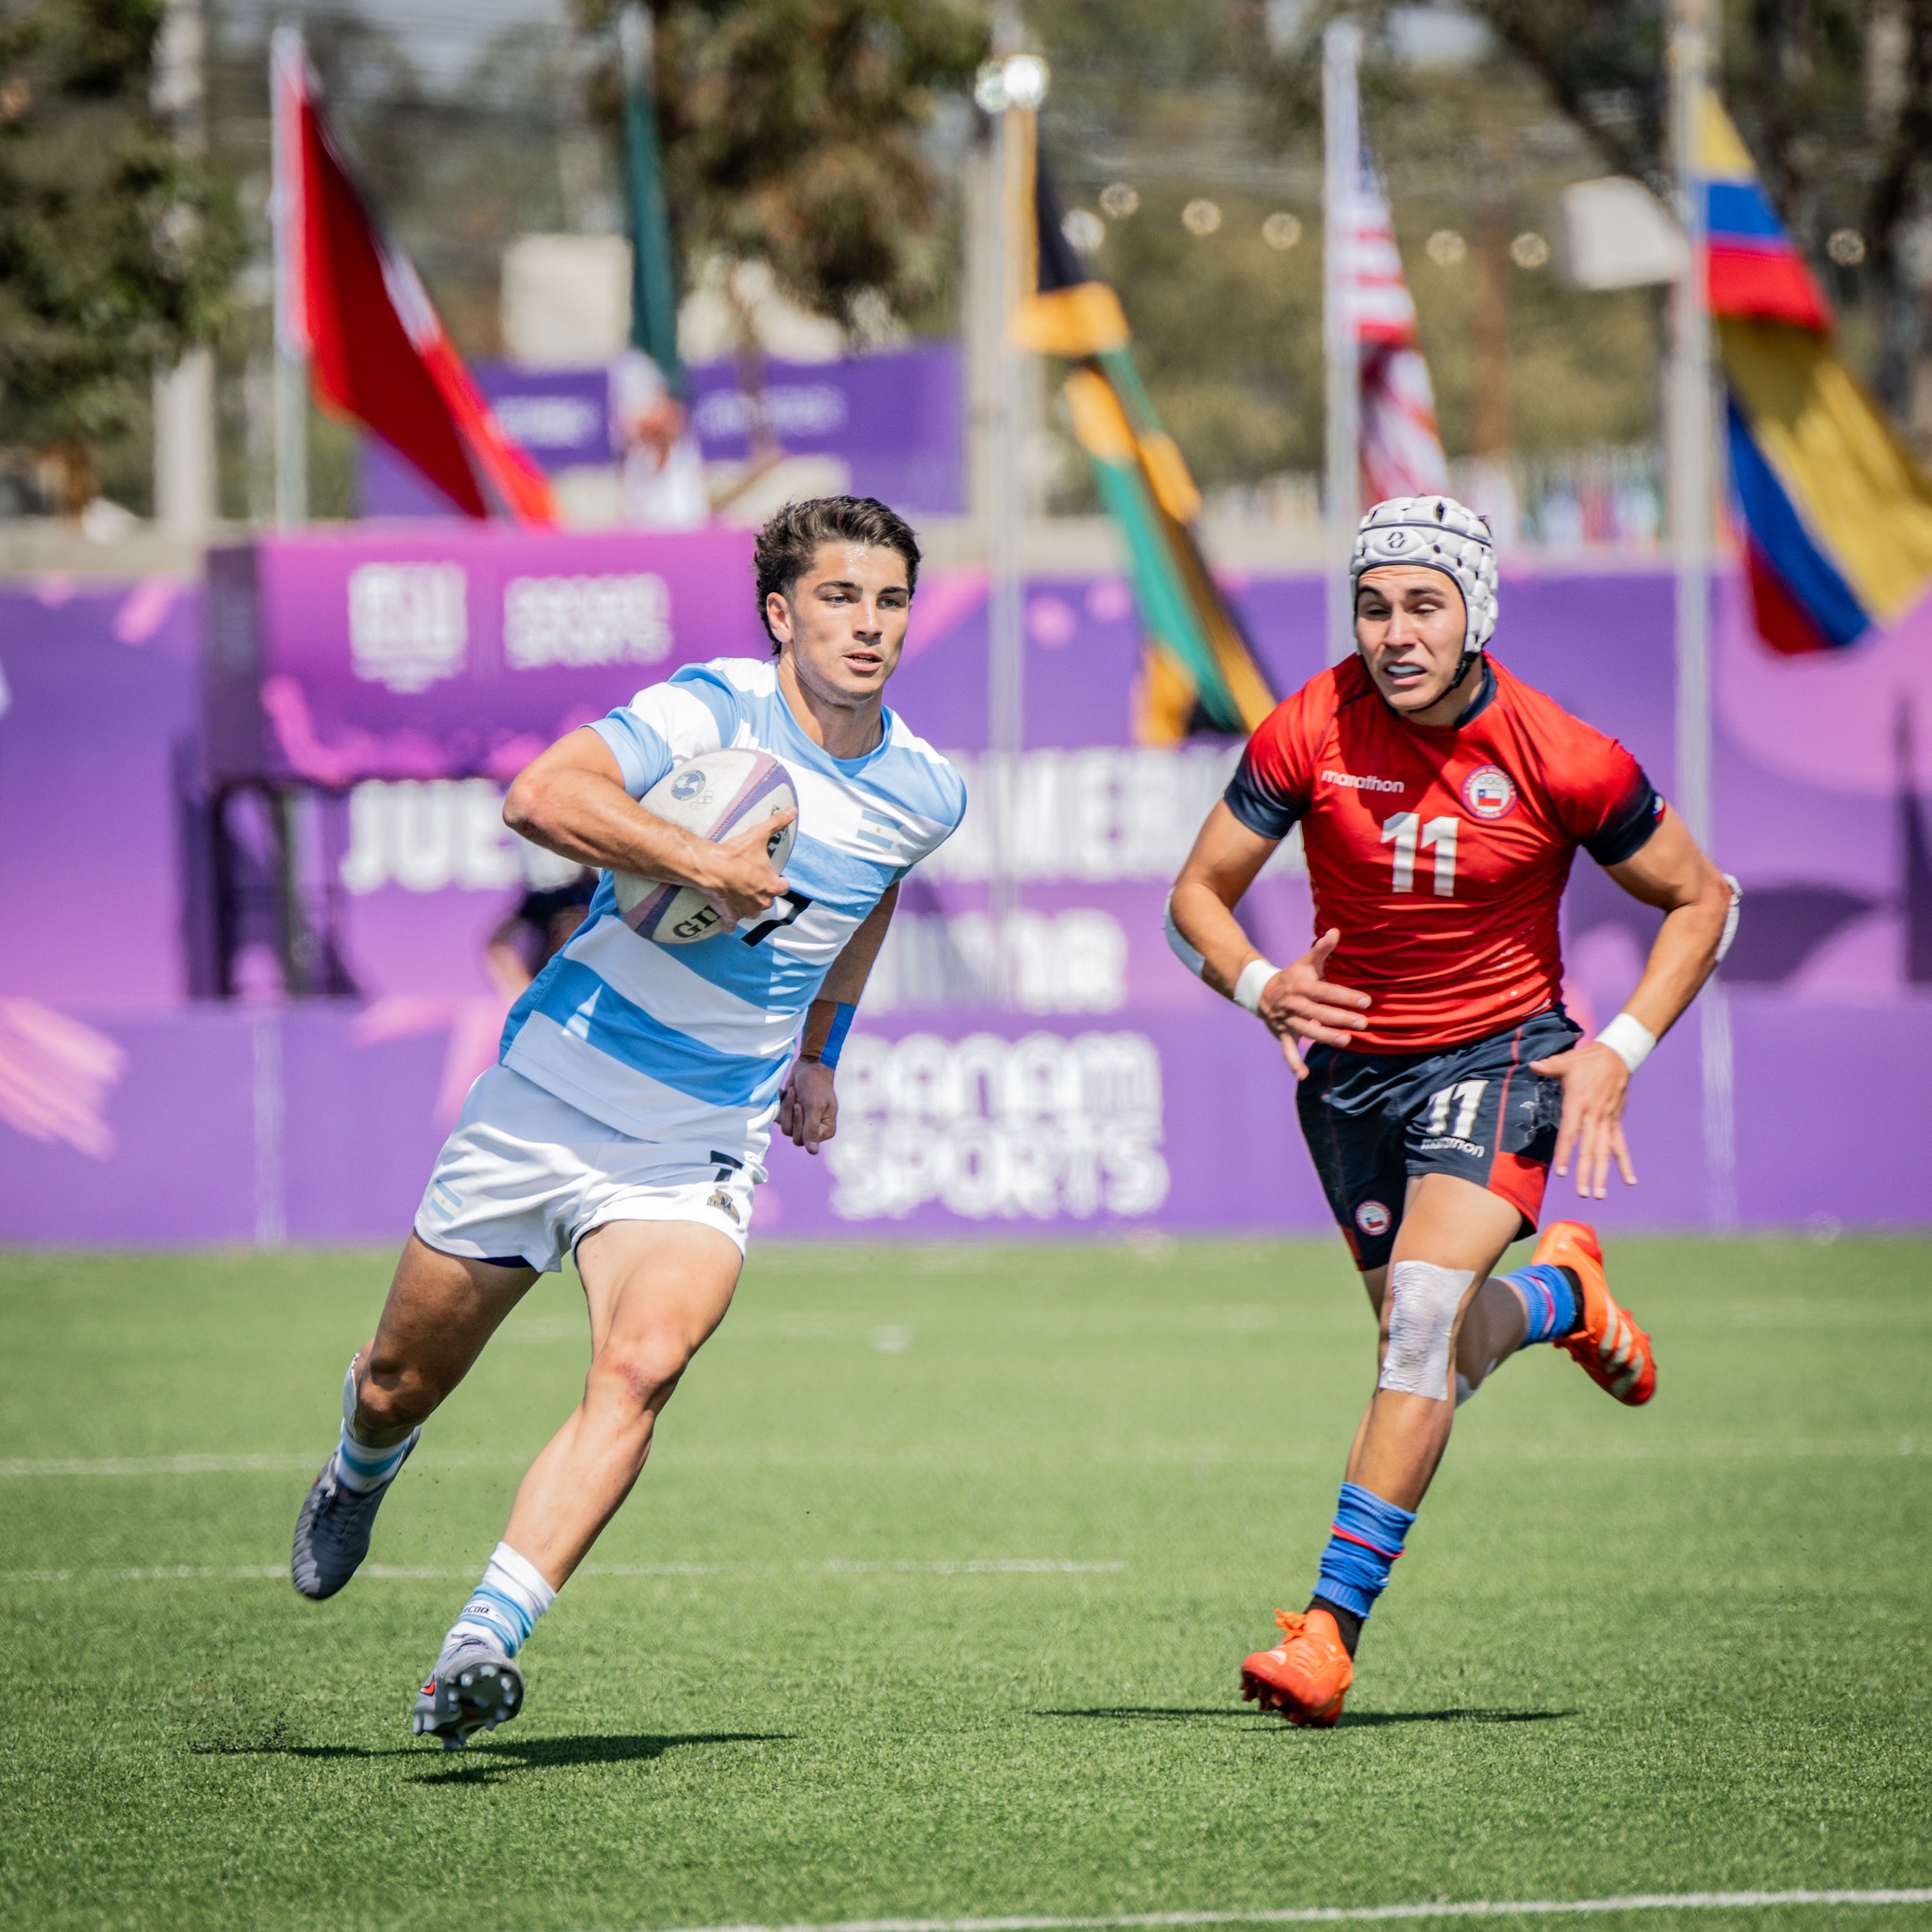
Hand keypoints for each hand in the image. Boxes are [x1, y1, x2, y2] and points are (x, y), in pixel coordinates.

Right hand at [693, 809, 795, 923]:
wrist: (709, 867)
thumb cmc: (735, 853)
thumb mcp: (758, 834)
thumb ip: (777, 822)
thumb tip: (793, 810)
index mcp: (772, 885)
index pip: (784, 887)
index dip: (779, 881)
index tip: (772, 876)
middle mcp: (762, 902)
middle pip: (768, 901)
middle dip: (762, 894)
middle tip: (751, 883)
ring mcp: (746, 911)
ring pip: (751, 913)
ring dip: (747, 906)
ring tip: (739, 894)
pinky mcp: (729, 916)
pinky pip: (730, 925)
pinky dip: (728, 922)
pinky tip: (726, 917)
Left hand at [777, 1057, 837, 1153]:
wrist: (809, 1066)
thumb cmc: (815, 1085)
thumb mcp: (814, 1106)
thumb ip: (811, 1129)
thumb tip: (812, 1152)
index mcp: (826, 1129)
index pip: (806, 1140)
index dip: (799, 1124)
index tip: (799, 1106)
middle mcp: (814, 1129)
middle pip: (794, 1135)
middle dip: (791, 1115)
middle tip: (795, 1097)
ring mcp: (803, 1122)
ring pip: (785, 1127)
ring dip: (786, 1108)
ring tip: (792, 1092)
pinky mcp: (792, 1115)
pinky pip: (780, 1119)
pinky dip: (782, 1105)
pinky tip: (786, 1092)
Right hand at [1254, 929, 1371, 1078]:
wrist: (1261, 991)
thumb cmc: (1293, 976)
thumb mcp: (1305, 961)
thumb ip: (1322, 949)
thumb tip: (1336, 931)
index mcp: (1302, 985)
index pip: (1326, 991)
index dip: (1345, 996)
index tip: (1366, 1001)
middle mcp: (1294, 1004)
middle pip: (1319, 1012)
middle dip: (1341, 1017)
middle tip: (1363, 1023)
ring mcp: (1288, 1020)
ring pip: (1307, 1030)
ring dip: (1325, 1036)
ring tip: (1346, 1041)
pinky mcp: (1283, 1034)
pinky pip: (1287, 1050)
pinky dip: (1294, 1063)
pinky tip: (1304, 1075)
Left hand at [1529, 1040, 1636, 1199]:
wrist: (1617, 1056)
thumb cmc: (1586, 1060)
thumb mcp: (1566, 1061)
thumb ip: (1549, 1066)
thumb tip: (1533, 1066)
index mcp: (1579, 1104)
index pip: (1570, 1133)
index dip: (1565, 1152)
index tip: (1561, 1171)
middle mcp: (1594, 1116)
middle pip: (1589, 1149)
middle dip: (1585, 1172)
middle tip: (1582, 1193)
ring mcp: (1607, 1120)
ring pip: (1605, 1152)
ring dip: (1603, 1174)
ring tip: (1599, 1194)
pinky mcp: (1616, 1121)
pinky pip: (1620, 1146)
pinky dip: (1624, 1163)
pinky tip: (1629, 1181)